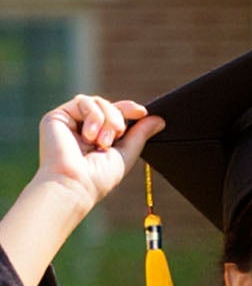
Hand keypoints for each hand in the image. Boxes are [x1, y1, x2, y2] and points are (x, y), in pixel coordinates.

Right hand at [35, 95, 159, 213]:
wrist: (75, 183)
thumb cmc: (99, 177)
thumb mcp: (126, 154)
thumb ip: (140, 135)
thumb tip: (159, 119)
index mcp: (98, 137)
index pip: (114, 114)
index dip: (128, 109)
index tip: (142, 112)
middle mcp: (83, 128)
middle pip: (108, 105)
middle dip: (118, 118)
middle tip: (117, 136)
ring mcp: (70, 121)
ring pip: (97, 101)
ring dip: (107, 119)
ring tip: (102, 141)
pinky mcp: (57, 116)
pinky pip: (82, 101)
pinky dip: (93, 116)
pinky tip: (89, 136)